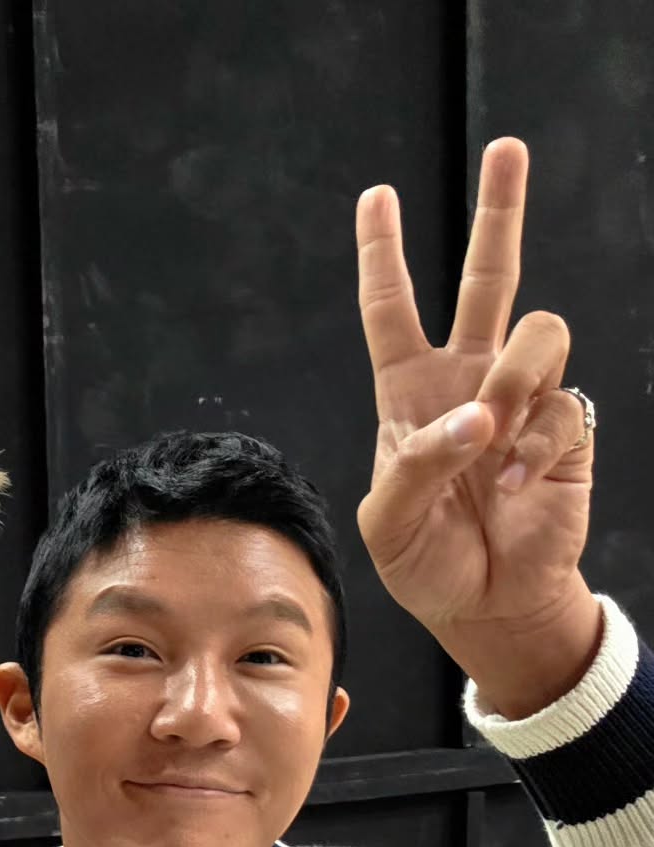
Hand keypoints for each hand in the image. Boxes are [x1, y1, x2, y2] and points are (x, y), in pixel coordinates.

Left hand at [354, 138, 593, 638]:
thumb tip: (475, 418)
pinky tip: (515, 484)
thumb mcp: (389, 523)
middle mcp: (467, 382)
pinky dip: (535, 446)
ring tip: (493, 433)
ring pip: (540, 329)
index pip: (392, 312)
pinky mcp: (565, 430)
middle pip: (487, 281)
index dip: (384, 256)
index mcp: (408, 394)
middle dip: (499, 214)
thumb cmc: (425, 561)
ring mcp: (521, 401)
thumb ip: (416, 466)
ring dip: (514, 377)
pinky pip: (562, 405)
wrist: (483, 603)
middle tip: (507, 149)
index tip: (376, 197)